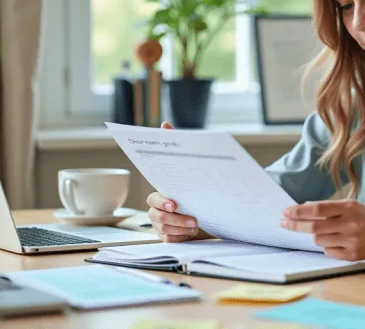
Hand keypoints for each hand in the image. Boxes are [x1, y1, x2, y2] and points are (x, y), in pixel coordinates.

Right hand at [146, 121, 200, 241]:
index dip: (162, 201)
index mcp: (161, 192)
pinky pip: (170, 240)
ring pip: (164, 229)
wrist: (209, 209)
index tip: (175, 204)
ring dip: (181, 227)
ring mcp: (161, 224)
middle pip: (156, 216)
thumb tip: (165, 124)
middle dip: (175, 218)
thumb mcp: (190, 167)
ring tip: (196, 224)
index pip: (154, 198)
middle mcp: (158, 209)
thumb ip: (175, 144)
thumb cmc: (195, 187)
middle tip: (194, 218)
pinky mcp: (168, 236)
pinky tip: (192, 232)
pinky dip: (182, 236)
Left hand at [280, 200, 364, 260]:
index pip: (317, 209)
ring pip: (319, 240)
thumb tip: (302, 208)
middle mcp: (350, 223)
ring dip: (315, 236)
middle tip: (284, 223)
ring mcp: (352, 240)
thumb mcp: (348, 206)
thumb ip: (327, 207)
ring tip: (326, 232)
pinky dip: (326, 247)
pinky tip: (336, 242)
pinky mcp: (353, 255)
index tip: (286, 212)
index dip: (299, 211)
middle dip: (295, 225)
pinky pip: (328, 252)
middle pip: (314, 226)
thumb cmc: (363, 217)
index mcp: (348, 207)